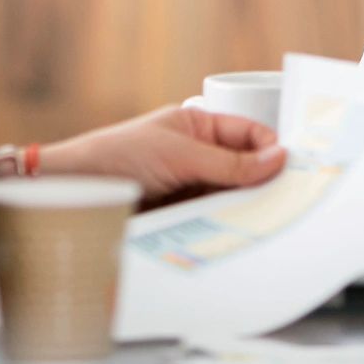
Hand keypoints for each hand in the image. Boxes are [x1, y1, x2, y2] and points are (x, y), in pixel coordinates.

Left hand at [38, 105, 286, 208]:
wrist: (71, 198)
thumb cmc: (116, 160)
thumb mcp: (179, 155)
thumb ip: (230, 163)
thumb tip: (279, 158)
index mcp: (196, 127)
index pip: (249, 135)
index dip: (271, 150)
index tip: (292, 169)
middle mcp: (196, 157)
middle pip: (245, 169)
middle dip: (264, 183)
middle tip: (290, 200)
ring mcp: (189, 189)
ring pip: (232, 199)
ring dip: (247, 209)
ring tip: (269, 222)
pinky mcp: (181, 219)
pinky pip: (214, 222)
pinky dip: (228, 228)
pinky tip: (241, 236)